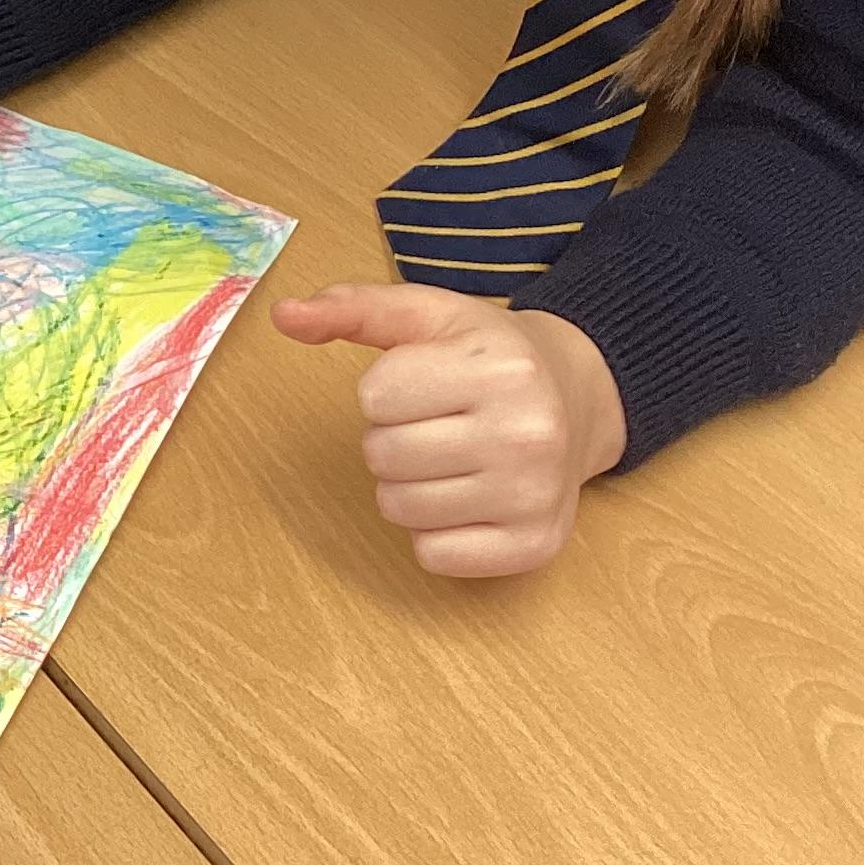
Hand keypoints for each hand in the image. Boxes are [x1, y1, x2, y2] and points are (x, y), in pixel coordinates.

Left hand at [271, 284, 626, 577]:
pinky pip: (433, 555)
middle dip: (391, 439)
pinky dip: (435, 532)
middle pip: (383, 456)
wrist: (580, 400)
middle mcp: (526, 432)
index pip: (375, 397)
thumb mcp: (427, 315)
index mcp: (499, 367)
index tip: (425, 384)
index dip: (385, 391)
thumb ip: (352, 308)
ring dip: (407, 486)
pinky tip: (468, 498)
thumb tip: (283, 315)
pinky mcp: (534, 546)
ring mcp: (535, 495)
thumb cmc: (489, 356)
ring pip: (400, 509)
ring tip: (450, 458)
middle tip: (436, 424)